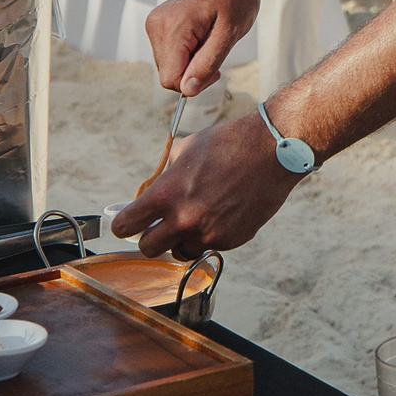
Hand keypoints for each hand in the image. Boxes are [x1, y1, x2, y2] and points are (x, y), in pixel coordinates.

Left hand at [107, 110, 301, 256]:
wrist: (272, 151)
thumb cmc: (227, 144)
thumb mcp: (185, 150)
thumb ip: (165, 177)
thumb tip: (151, 195)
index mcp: (166, 194)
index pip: (125, 226)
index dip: (123, 225)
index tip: (128, 223)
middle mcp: (184, 219)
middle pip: (147, 249)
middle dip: (150, 238)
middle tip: (159, 227)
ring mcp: (208, 233)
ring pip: (180, 251)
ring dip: (182, 240)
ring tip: (196, 217)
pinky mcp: (230, 240)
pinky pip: (209, 246)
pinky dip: (210, 235)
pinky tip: (222, 212)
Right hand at [145, 0, 262, 97]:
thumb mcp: (229, 35)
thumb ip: (206, 64)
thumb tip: (187, 90)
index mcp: (172, 26)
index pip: (170, 78)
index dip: (194, 82)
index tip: (214, 69)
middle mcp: (156, 25)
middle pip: (168, 74)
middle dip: (192, 72)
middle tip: (214, 51)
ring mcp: (154, 24)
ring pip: (167, 66)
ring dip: (189, 62)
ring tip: (208, 40)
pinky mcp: (158, 25)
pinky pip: (168, 54)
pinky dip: (185, 53)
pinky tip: (199, 37)